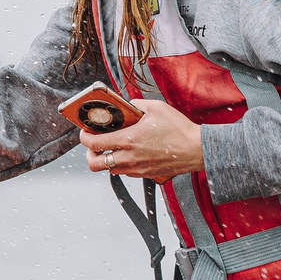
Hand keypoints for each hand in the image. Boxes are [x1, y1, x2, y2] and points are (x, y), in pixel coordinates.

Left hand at [80, 100, 203, 181]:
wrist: (196, 150)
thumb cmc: (178, 129)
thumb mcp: (156, 107)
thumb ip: (136, 105)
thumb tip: (126, 106)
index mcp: (128, 140)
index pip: (92, 143)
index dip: (84, 137)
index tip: (85, 131)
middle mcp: (128, 158)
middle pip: (94, 164)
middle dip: (89, 154)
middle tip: (95, 144)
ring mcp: (136, 169)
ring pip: (109, 170)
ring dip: (106, 159)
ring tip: (113, 147)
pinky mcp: (145, 174)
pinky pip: (125, 172)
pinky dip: (122, 164)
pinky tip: (130, 152)